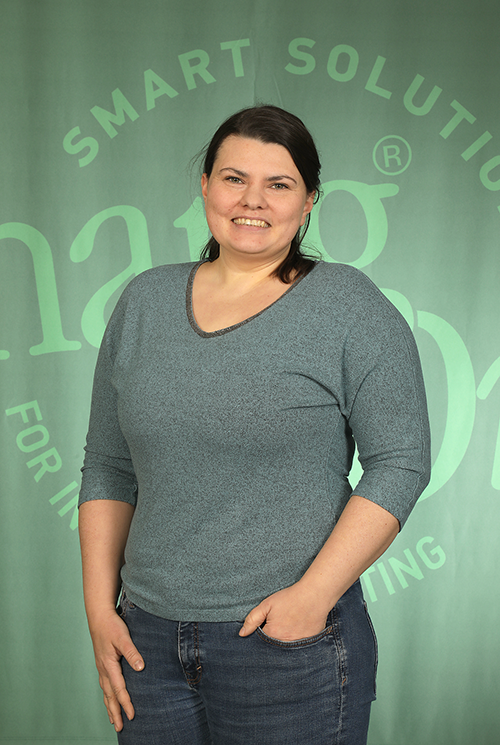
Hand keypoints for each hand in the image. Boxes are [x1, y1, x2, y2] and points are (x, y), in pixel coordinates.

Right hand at [88, 610, 143, 731]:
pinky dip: (107, 696)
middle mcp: (103, 669)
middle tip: (121, 727)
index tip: (132, 715)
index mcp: (109, 665)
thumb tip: (141, 667)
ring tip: (114, 721)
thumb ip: (132, 652)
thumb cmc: (112, 626)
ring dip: (110, 707)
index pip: (119, 689)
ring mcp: (101, 667)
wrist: (99, 616)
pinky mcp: (102, 664)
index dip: (126, 703)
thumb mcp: (123, 637)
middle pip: (109, 696)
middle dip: (115, 712)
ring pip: (105, 692)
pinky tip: (109, 699)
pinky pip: (104, 685)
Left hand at [238, 582, 331, 641]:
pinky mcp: (309, 645)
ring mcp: (298, 646)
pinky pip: (299, 649)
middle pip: (273, 649)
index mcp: (272, 635)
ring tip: (288, 628)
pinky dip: (296, 643)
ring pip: (286, 650)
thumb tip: (242, 634)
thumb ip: (252, 619)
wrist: (314, 595)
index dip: (262, 636)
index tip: (266, 628)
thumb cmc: (290, 598)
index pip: (260, 644)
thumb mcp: (267, 604)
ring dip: (284, 644)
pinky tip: (298, 630)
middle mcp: (285, 644)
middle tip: (279, 626)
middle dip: (273, 642)